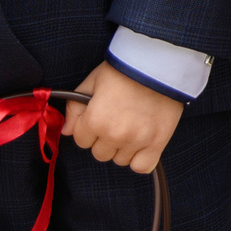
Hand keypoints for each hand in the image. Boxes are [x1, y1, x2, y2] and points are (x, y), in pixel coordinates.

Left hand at [62, 64, 182, 173]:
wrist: (162, 64)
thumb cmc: (126, 70)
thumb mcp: (93, 81)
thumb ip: (75, 107)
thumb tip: (67, 131)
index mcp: (95, 119)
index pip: (81, 140)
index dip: (88, 127)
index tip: (99, 115)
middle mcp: (115, 134)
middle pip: (99, 153)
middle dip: (104, 139)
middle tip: (117, 119)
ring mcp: (137, 140)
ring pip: (119, 159)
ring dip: (122, 147)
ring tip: (132, 126)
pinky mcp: (158, 142)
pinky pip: (141, 166)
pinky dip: (139, 159)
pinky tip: (141, 144)